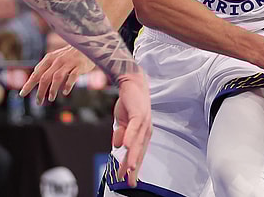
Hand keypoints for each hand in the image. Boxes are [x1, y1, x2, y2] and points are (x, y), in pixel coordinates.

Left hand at [19, 46, 96, 103]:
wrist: (87, 46)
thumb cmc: (70, 55)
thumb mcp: (55, 57)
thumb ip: (46, 66)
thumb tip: (34, 74)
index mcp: (49, 59)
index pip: (36, 73)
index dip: (28, 84)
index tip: (22, 94)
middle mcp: (57, 60)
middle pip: (45, 77)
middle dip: (40, 91)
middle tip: (38, 102)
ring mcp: (68, 63)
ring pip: (57, 77)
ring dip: (52, 89)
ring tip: (50, 98)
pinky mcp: (79, 66)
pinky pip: (72, 76)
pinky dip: (68, 85)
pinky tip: (65, 92)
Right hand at [112, 71, 151, 187]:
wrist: (131, 82)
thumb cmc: (129, 101)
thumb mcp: (122, 121)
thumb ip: (122, 133)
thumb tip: (118, 146)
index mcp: (141, 133)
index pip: (137, 153)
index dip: (132, 166)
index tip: (128, 180)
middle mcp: (145, 130)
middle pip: (139, 152)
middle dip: (134, 168)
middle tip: (130, 182)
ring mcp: (143, 122)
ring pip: (137, 143)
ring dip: (133, 156)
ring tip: (130, 169)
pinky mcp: (139, 114)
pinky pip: (134, 128)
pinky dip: (130, 137)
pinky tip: (125, 146)